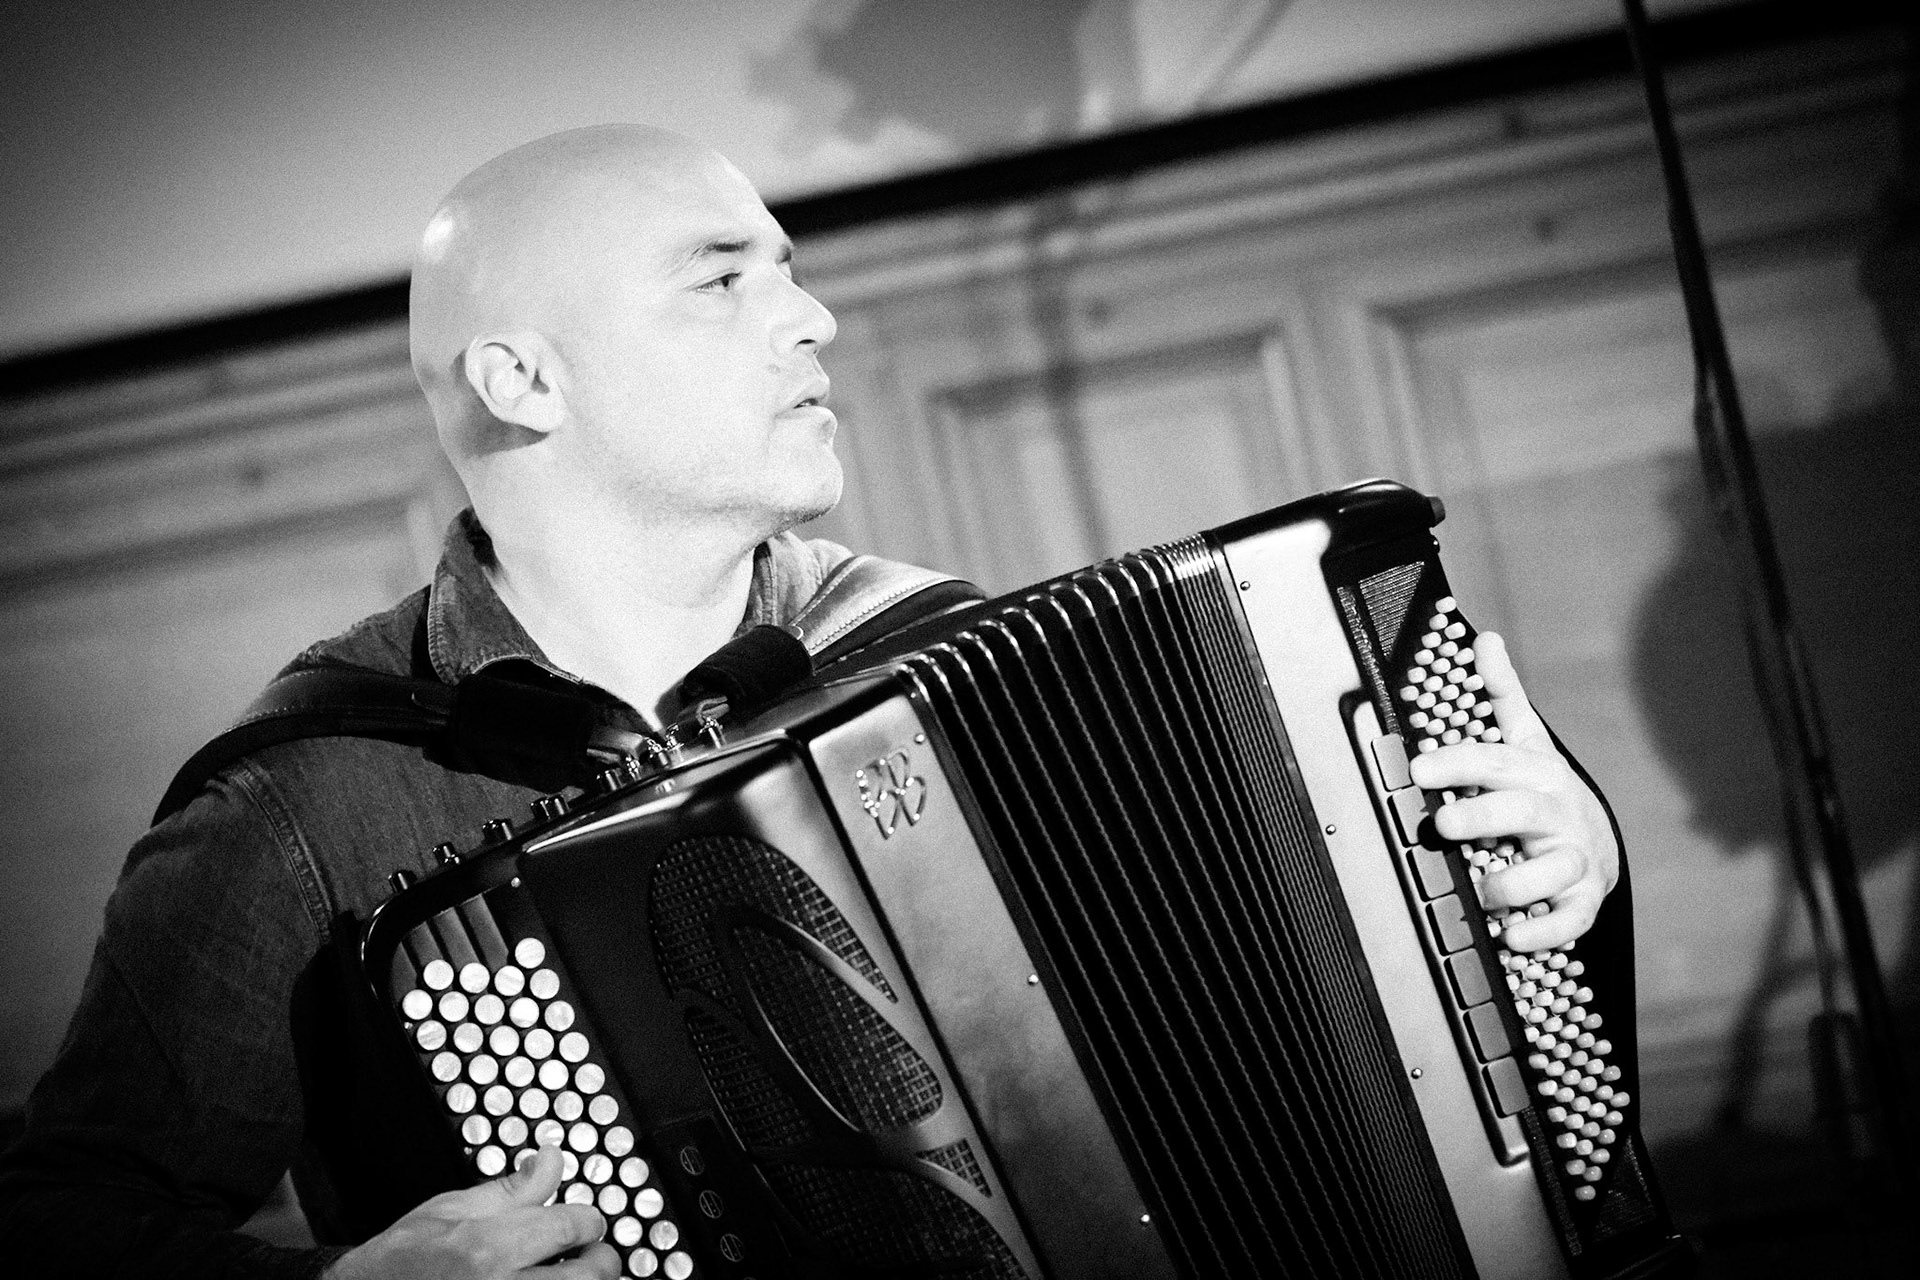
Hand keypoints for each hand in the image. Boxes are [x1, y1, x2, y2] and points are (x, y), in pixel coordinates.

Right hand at [325, 1144, 618, 1279]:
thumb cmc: (398, 1262)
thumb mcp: (448, 1211)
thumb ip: (509, 1190)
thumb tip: (551, 1159)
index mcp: (486, 1249)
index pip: (571, 1226)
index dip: (588, 1219)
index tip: (585, 1221)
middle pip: (590, 1275)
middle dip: (600, 1259)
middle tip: (591, 1253)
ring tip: (570, 1275)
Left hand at [1406, 632, 1618, 951]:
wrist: (1597, 846)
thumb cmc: (1543, 791)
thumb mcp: (1526, 742)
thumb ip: (1502, 696)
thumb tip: (1485, 638)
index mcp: (1537, 772)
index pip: (1495, 761)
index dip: (1458, 763)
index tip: (1418, 768)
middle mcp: (1558, 813)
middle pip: (1523, 811)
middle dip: (1484, 817)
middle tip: (1445, 825)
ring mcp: (1573, 858)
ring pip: (1549, 871)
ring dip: (1511, 884)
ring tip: (1481, 891)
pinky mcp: (1582, 902)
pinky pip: (1568, 920)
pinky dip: (1541, 932)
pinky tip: (1512, 935)